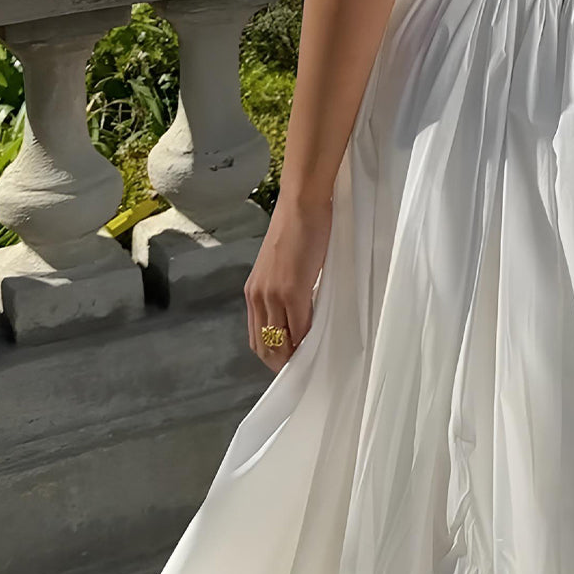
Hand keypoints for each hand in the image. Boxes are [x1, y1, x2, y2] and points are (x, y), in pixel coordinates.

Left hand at [244, 193, 332, 369]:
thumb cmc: (298, 228)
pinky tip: (319, 343)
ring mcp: (273, 294)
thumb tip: (299, 313)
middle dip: (282, 363)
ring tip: (311, 362)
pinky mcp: (292, 290)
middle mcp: (258, 296)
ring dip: (295, 356)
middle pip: (264, 346)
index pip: (257, 337)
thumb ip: (285, 289)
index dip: (274, 354)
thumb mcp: (284, 265)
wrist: (302, 203)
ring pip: (280, 342)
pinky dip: (308, 341)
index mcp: (254, 291)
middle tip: (303, 370)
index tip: (292, 362)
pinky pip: (299, 327)